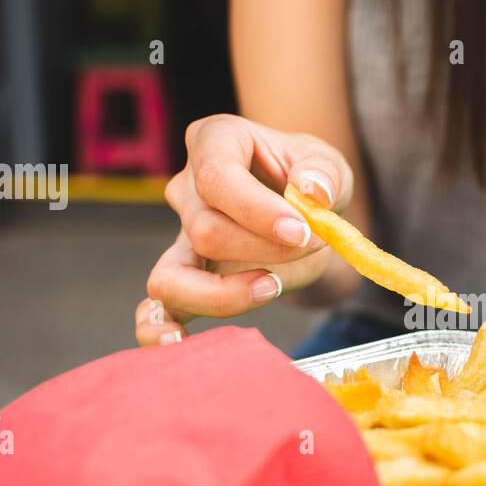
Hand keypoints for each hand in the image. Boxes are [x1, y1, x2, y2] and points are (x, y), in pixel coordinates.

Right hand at [135, 115, 352, 345]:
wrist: (306, 212)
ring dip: (225, 294)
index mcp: (215, 141)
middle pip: (206, 231)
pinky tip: (178, 344)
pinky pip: (156, 309)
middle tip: (313, 245)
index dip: (258, 212)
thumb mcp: (328, 165)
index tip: (302, 232)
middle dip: (266, 251)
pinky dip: (159, 330)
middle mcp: (186, 186)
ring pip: (173, 276)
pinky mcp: (184, 277)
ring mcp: (179, 235)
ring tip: (271, 288)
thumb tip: (312, 193)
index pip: (216, 178)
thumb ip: (323, 174)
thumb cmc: (311, 181)